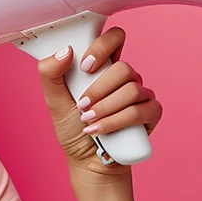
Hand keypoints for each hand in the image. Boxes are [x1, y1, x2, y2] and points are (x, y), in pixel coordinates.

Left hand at [36, 27, 162, 175]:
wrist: (87, 161)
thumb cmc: (73, 130)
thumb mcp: (54, 101)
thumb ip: (50, 74)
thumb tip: (65, 51)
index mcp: (105, 67)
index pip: (115, 38)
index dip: (103, 47)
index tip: (85, 67)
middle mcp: (126, 78)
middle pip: (124, 68)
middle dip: (98, 90)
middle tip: (83, 106)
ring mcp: (141, 95)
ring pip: (132, 89)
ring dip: (105, 108)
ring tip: (89, 122)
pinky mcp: (151, 114)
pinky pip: (141, 111)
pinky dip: (117, 122)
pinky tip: (101, 131)